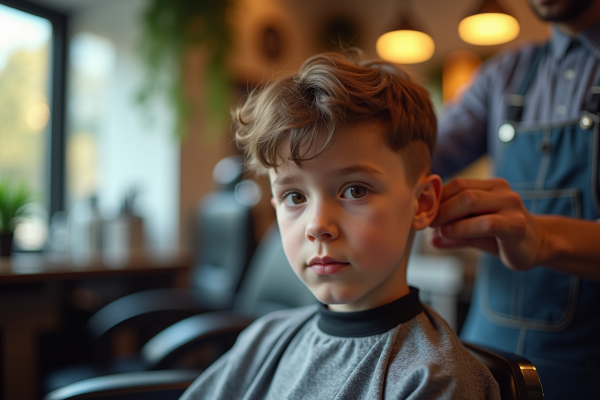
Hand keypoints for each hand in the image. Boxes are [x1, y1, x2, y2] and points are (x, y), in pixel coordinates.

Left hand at [428, 178, 545, 270]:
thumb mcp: (474, 234)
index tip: (421, 211)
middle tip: (424, 221)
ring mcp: (511, 206)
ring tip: (435, 228)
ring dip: (447, 215)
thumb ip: (453, 233)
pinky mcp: (516, 225)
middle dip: (439, 206)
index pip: (457, 184)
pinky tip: (449, 234)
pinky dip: (463, 228)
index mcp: (490, 187)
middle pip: (462, 190)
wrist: (539, 245)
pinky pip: (487, 223)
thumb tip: (429, 238)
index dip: (436, 197)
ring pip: (471, 201)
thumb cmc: (503, 237)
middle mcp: (501, 191)